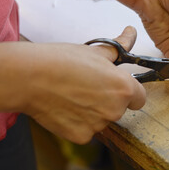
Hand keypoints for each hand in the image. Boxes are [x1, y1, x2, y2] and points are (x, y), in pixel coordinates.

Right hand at [24, 26, 144, 143]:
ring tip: (72, 95)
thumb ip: (119, 47)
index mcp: (123, 88)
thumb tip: (131, 33)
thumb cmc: (61, 61)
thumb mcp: (95, 51)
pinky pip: (86, 130)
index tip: (117, 88)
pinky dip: (77, 122)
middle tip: (87, 87)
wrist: (28, 77)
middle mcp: (115, 110)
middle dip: (108, 100)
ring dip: (92, 112)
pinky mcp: (81, 136)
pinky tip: (65, 107)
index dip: (129, 93)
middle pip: (119, 109)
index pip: (140, 98)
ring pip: (102, 120)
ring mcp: (98, 125)